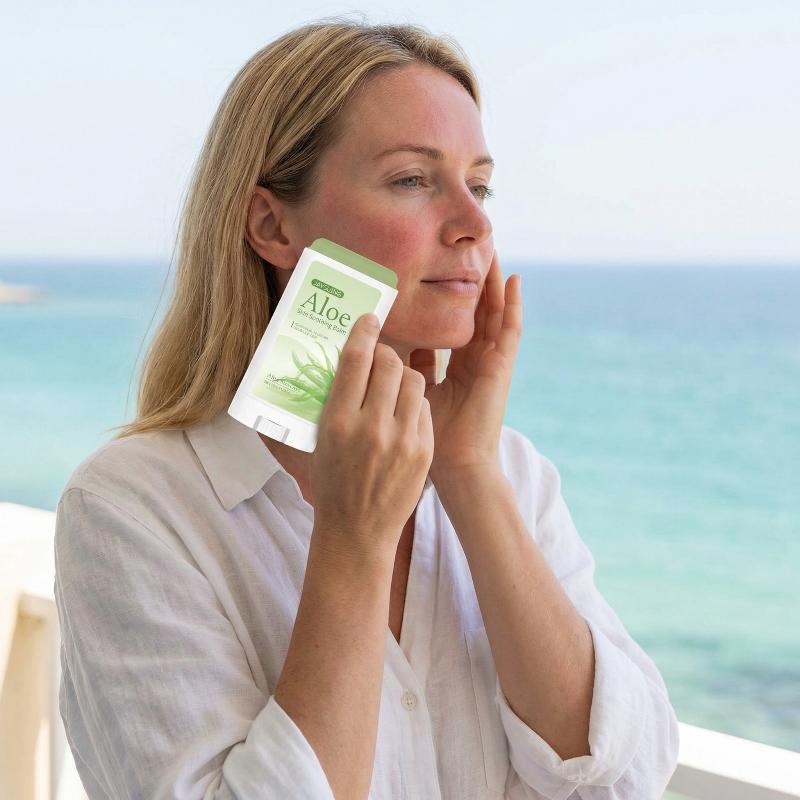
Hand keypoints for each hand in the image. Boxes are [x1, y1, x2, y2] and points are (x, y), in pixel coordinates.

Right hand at [310, 313, 433, 564]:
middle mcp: (371, 426)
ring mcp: (401, 439)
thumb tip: (347, 361)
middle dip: (385, 353)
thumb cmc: (332, 482)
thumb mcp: (320, 440)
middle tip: (381, 357)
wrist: (357, 530)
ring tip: (393, 386)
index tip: (369, 319)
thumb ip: (333, 400)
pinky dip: (413, 403)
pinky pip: (423, 407)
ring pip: (412, 380)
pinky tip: (403, 413)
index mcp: (337, 421)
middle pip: (388, 363)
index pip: (355, 360)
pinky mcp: (423, 450)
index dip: (364, 331)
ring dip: (402, 375)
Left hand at [409, 249, 521, 481]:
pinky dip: (513, 303)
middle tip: (470, 249)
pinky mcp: (502, 367)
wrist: (455, 466)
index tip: (442, 272)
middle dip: (474, 282)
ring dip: (494, 282)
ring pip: (495, 313)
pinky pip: (510, 329)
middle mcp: (477, 362)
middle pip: (477, 312)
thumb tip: (392, 347)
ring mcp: (492, 363)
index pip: (456, 325)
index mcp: (459, 369)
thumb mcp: (418, 394)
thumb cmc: (433, 436)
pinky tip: (514, 278)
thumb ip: (412, 369)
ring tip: (493, 249)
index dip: (452, 299)